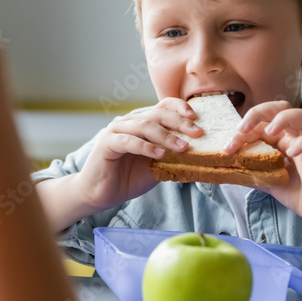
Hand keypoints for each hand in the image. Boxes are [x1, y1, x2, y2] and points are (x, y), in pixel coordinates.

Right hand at [74, 98, 204, 211]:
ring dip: (166, 136)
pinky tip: (159, 154)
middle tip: (198, 132)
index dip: (180, 108)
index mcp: (143, 124)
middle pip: (158, 114)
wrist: (101, 194)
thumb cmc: (128, 178)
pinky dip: (146, 146)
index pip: (163, 106)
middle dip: (180, 122)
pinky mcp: (107, 143)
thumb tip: (200, 155)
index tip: (197, 118)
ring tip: (183, 147)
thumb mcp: (156, 166)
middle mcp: (130, 123)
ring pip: (144, 126)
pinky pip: (129, 141)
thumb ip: (172, 156)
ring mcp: (117, 131)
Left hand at [223, 101, 301, 237]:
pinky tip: (290, 154)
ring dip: (285, 119)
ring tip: (269, 133)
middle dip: (261, 111)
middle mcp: (298, 138)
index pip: (263, 121)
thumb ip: (249, 170)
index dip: (244, 128)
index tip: (228, 146)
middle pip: (284, 107)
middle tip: (242, 128)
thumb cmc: (298, 193)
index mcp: (284, 139)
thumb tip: (224, 167)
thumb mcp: (266, 179)